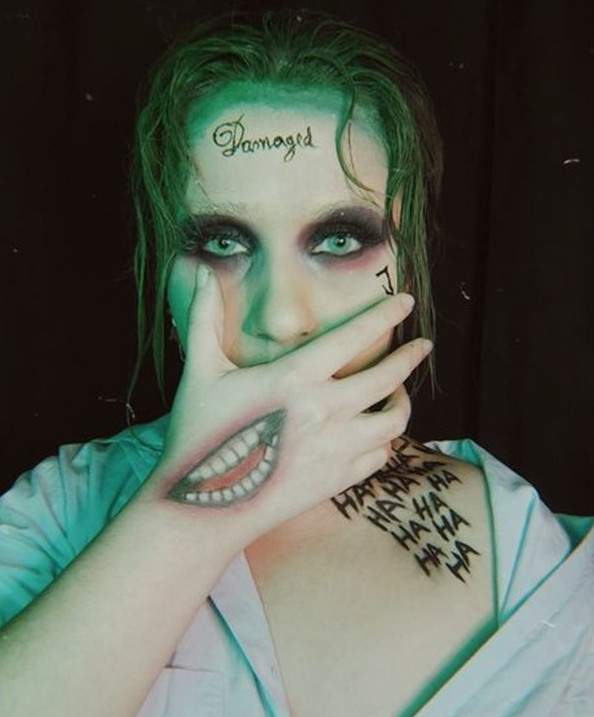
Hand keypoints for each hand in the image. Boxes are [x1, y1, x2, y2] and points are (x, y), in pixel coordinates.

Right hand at [142, 263, 432, 547]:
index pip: (352, 337)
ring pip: (394, 421)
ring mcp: (334, 450)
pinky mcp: (337, 481)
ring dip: (403, 401)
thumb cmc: (199, 436)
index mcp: (293, 379)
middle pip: (386, 377)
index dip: (385, 315)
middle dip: (410, 357)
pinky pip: (381, 456)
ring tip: (400, 392)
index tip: (407, 301)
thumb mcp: (201, 374)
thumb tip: (203, 274)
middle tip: (423, 346)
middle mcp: (323, 412)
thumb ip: (204, 320)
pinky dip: (386, 439)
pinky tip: (378, 431)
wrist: (203, 509)